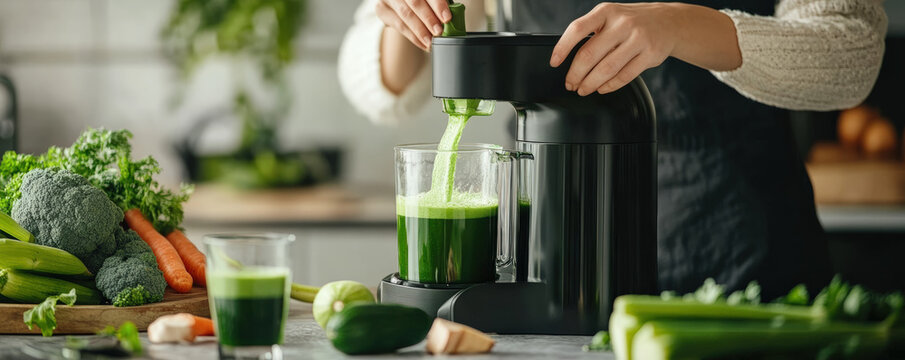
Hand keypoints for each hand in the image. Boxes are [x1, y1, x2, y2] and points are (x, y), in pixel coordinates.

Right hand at [376, 0, 451, 50]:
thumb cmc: (422, 0)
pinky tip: (423, 43)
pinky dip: (413, 37)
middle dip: (429, 19)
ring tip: (431, 41)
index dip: (438, 4)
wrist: (402, 2)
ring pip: (406, 15)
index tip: (447, 18)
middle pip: (415, 2)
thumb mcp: (430, 0)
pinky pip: (399, 26)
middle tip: (439, 31)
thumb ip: (440, 4)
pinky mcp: (381, 9)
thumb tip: (453, 17)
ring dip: (421, 31)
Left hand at [550, 2, 741, 95]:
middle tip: (570, 84)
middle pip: (589, 55)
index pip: (577, 30)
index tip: (554, 63)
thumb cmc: (632, 21)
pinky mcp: (650, 55)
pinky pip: (624, 76)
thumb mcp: (610, 17)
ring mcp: (638, 39)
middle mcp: (622, 23)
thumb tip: (568, 59)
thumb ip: (592, 32)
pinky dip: (609, 86)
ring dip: (590, 83)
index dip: (562, 48)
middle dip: (575, 74)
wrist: (669, 22)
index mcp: (606, 11)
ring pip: (606, 69)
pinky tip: (602, 88)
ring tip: (583, 89)